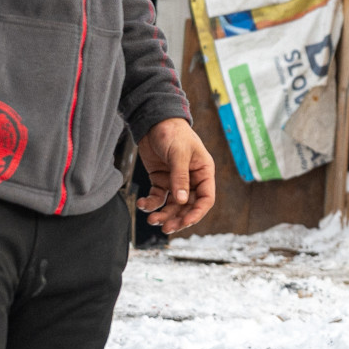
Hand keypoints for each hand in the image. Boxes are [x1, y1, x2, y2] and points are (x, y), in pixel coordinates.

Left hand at [135, 116, 215, 234]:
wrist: (154, 120)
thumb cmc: (172, 132)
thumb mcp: (178, 153)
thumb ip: (180, 177)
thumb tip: (181, 201)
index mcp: (203, 172)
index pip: (206, 199)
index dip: (197, 213)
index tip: (184, 222)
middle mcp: (192, 179)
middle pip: (188, 206)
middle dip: (177, 218)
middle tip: (166, 228)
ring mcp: (176, 181)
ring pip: (172, 205)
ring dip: (163, 215)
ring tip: (152, 220)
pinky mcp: (161, 180)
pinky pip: (158, 198)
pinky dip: (151, 204)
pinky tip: (143, 204)